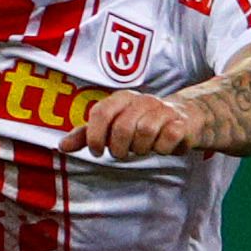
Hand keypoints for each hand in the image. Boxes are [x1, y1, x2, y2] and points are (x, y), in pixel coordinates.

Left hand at [66, 88, 198, 160]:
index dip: (95, 135)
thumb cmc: (143, 123)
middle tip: (121, 152)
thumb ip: (87, 135)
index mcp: (122, 98)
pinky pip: (168, 138)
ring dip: (140, 149)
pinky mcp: (182, 122)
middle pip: (122, 127)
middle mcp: (143, 100)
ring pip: (145, 133)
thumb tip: (62, 146)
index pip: (101, 112)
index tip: (96, 151)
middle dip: (118, 148)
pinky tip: (162, 147)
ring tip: (142, 148)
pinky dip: (162, 148)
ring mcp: (164, 110)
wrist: (188, 118)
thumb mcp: (113, 126)